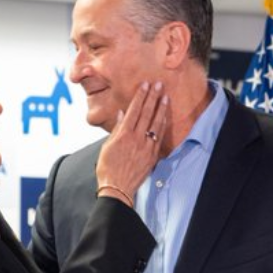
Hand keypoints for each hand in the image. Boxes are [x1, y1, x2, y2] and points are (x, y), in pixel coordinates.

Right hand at [96, 82, 169, 205]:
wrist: (117, 188)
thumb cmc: (108, 168)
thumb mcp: (107, 146)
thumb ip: (116, 128)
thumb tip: (122, 113)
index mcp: (123, 134)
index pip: (134, 110)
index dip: (140, 96)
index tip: (145, 85)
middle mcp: (136, 138)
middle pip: (146, 113)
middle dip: (153, 97)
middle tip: (159, 84)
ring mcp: (146, 146)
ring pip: (155, 123)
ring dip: (161, 108)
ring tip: (165, 96)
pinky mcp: (152, 155)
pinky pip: (159, 136)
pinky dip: (162, 124)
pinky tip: (164, 116)